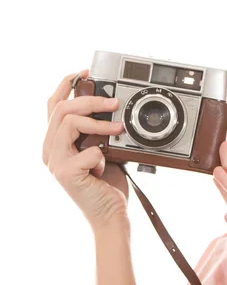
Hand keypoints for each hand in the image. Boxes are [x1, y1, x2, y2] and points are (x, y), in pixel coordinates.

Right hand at [43, 71, 127, 229]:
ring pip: (70, 123)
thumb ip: (97, 129)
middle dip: (91, 99)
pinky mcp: (65, 173)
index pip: (53, 105)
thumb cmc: (107, 182)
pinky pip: (88, 150)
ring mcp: (55, 162)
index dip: (66, 84)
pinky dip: (103, 155)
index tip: (85, 72)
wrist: (111, 212)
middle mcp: (50, 150)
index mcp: (57, 141)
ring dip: (100, 123)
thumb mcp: (103, 147)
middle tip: (114, 102)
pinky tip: (105, 166)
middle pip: (62, 109)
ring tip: (119, 128)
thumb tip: (108, 103)